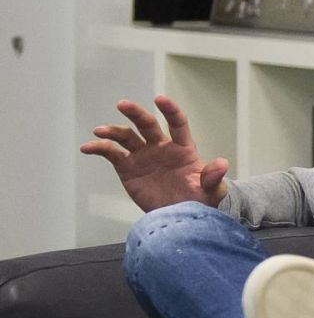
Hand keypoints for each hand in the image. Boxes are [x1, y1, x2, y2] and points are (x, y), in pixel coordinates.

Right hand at [80, 95, 228, 211]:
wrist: (179, 218)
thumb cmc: (199, 202)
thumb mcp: (211, 193)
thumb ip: (214, 178)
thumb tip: (222, 164)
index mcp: (183, 149)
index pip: (177, 124)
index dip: (170, 110)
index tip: (160, 99)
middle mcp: (161, 147)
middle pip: (147, 125)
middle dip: (136, 113)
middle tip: (123, 104)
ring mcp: (143, 156)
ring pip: (127, 136)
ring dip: (113, 131)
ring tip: (100, 131)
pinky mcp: (128, 168)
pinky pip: (112, 154)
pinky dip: (99, 148)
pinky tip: (87, 147)